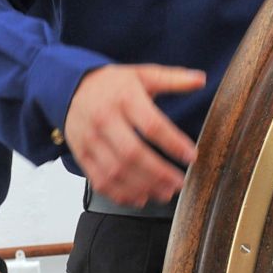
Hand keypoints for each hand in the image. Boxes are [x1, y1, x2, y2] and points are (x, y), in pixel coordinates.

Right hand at [63, 64, 205, 205]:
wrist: (70, 87)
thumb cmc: (113, 83)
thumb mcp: (143, 74)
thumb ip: (173, 79)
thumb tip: (202, 80)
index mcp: (124, 98)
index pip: (151, 125)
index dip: (173, 143)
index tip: (192, 156)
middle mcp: (104, 120)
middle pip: (132, 153)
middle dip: (158, 173)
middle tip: (180, 183)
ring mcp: (90, 139)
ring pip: (115, 171)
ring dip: (142, 187)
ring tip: (165, 193)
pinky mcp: (81, 155)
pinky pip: (99, 180)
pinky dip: (120, 194)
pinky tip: (140, 198)